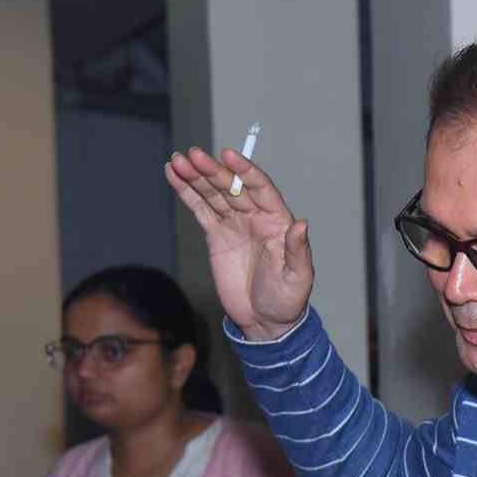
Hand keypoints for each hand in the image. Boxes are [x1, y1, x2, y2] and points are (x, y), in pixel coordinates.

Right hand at [164, 146, 313, 339]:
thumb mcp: (298, 277)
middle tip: (193, 155)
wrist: (264, 321)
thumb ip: (298, 250)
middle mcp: (256, 217)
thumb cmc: (287, 300)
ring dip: (195, 177)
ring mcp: (235, 224)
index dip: (245, 171)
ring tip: (178, 161)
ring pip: (213, 194)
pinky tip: (174, 174)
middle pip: (232, 187)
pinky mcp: (217, 235)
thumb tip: (302, 223)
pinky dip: (187, 192)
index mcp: (277, 221)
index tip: (228, 155)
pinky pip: (201, 209)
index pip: (261, 188)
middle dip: (212, 171)